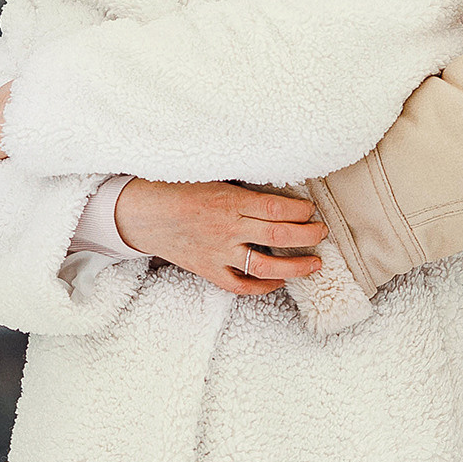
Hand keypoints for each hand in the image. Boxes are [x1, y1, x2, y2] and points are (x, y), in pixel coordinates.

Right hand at [113, 178, 327, 296]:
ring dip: (296, 267)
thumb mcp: (212, 176)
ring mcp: (218, 253)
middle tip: (322, 232)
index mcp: (229, 200)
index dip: (301, 210)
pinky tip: (278, 280)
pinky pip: (240, 285)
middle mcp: (227, 228)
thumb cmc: (175, 188)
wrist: (140, 212)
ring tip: (315, 263)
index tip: (312, 209)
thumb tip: (278, 188)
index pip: (277, 208)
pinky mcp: (208, 270)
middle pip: (280, 234)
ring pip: (266, 265)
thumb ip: (242, 186)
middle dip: (308, 235)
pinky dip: (263, 286)